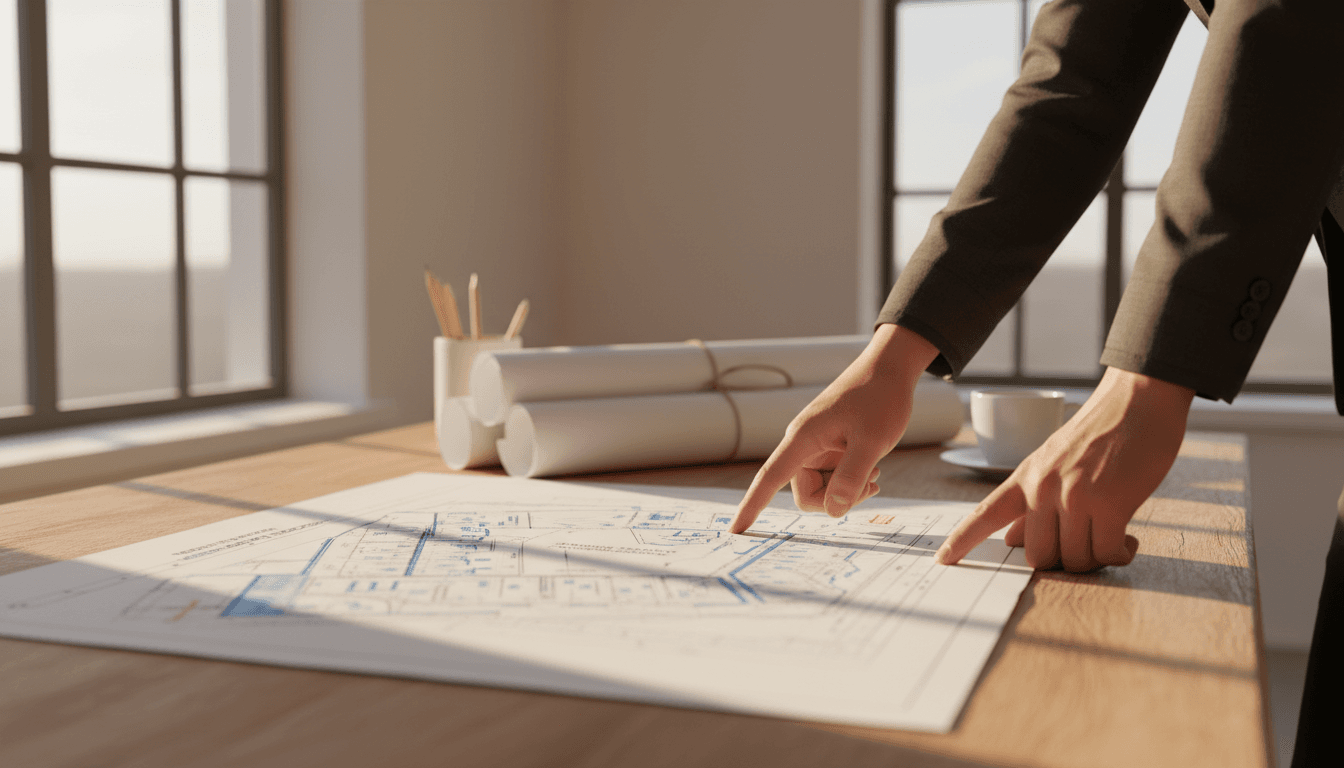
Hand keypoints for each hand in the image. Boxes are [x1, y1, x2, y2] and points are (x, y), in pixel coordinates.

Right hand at [731, 324, 938, 532]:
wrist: (890, 370)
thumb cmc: (880, 399)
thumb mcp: (872, 441)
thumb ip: (852, 477)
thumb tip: (833, 511)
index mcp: (802, 439)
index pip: (768, 478)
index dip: (751, 506)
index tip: (735, 531)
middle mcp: (803, 445)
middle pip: (806, 493)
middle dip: (835, 499)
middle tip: (870, 484)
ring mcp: (816, 448)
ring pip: (822, 490)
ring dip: (848, 489)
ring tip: (874, 470)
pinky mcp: (829, 450)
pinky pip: (832, 480)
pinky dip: (851, 481)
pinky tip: (872, 468)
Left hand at [936, 367, 1195, 571]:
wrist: (1137, 402)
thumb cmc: (1100, 435)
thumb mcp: (1052, 462)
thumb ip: (1031, 501)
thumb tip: (1010, 539)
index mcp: (1025, 477)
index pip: (984, 514)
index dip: (962, 540)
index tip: (942, 560)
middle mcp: (1043, 488)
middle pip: (1038, 557)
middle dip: (1063, 562)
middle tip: (1085, 545)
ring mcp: (1075, 496)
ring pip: (1074, 560)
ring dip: (1096, 558)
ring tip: (1112, 538)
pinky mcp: (1110, 504)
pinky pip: (1107, 553)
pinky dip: (1120, 555)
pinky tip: (1129, 541)